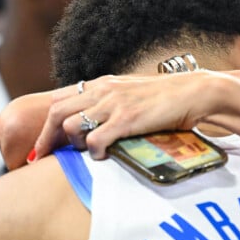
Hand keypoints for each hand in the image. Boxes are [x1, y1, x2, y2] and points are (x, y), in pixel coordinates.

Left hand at [33, 72, 239, 159]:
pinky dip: (95, 152)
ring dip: (74, 144)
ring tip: (87, 152)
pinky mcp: (128, 119)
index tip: (44, 142)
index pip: (61, 99)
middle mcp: (104, 90)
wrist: (195, 92)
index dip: (46, 123)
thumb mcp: (134, 93)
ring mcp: (115, 104)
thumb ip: (113, 101)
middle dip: (46, 138)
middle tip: (44, 156)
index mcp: (104, 83)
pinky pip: (96, 140)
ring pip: (70, 125)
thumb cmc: (168, 96)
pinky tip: (104, 156)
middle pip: (57, 112)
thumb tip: (97, 120)